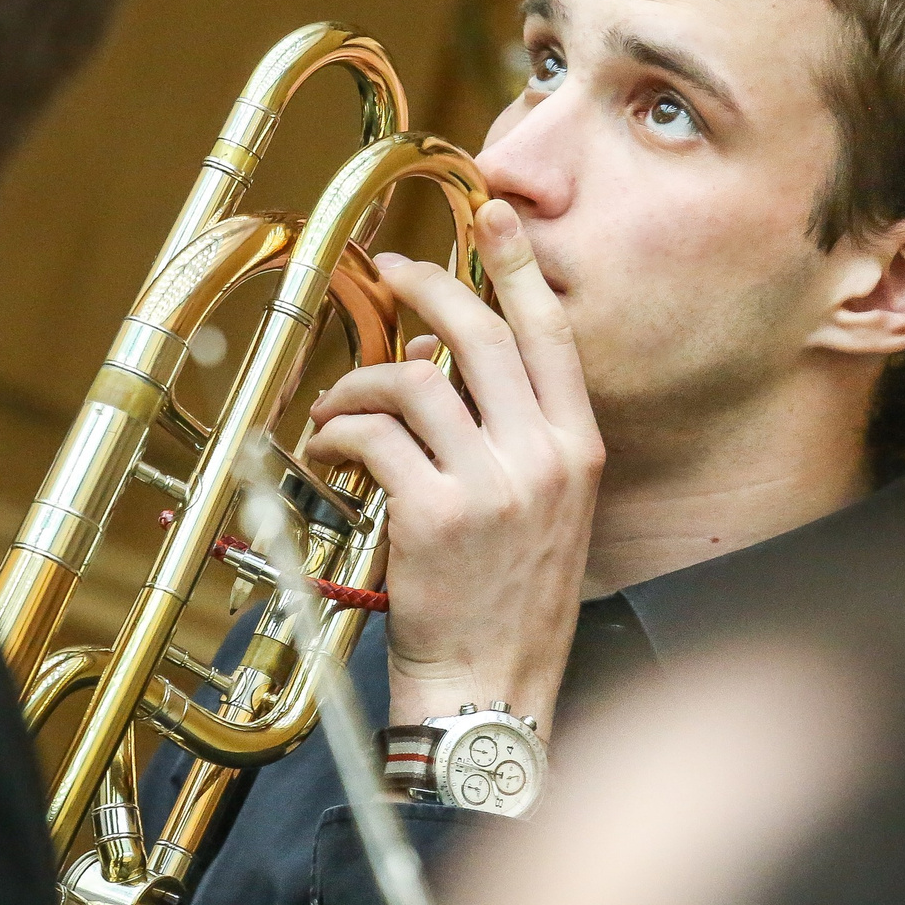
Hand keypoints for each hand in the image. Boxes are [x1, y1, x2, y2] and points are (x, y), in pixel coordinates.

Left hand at [304, 199, 603, 734]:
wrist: (492, 691)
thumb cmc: (508, 607)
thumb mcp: (540, 513)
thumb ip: (508, 437)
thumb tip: (441, 361)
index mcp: (579, 452)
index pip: (551, 336)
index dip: (518, 267)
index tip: (493, 213)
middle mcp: (546, 459)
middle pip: (479, 337)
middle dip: (427, 287)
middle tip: (388, 272)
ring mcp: (494, 486)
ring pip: (415, 381)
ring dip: (361, 382)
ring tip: (336, 406)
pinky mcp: (435, 514)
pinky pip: (373, 436)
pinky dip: (338, 431)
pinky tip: (326, 448)